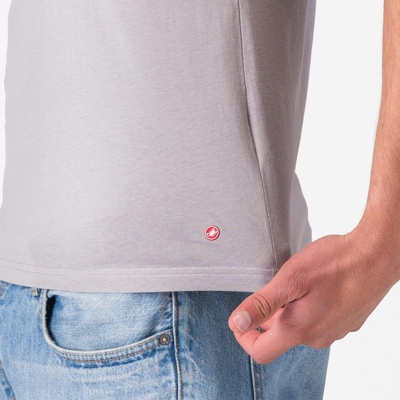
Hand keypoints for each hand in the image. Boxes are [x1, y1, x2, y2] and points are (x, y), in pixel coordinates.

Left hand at [227, 230, 398, 363]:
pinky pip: (318, 320)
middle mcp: (317, 337)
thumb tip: (237, 323)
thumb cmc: (335, 263)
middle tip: (274, 288)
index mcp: (299, 329)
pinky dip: (309, 306)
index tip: (241, 317)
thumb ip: (262, 304)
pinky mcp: (346, 321)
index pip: (261, 352)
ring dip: (290, 309)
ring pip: (300, 327)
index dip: (244, 337)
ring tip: (297, 284)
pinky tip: (316, 286)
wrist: (376, 255)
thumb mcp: (290, 279)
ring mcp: (334, 330)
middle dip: (269, 316)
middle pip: (280, 337)